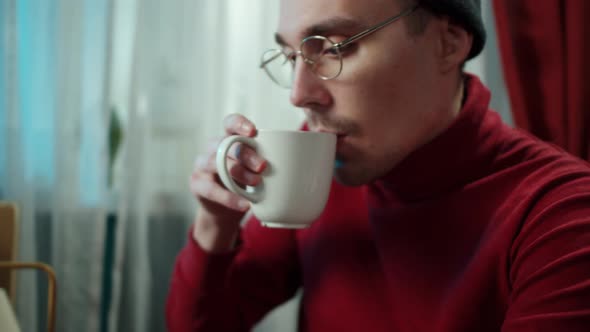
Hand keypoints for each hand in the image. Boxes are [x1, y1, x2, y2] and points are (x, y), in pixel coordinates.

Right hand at [190, 114, 266, 251]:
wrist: (224, 210)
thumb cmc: (246, 184)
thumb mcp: (257, 170)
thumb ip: (271, 161)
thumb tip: (313, 161)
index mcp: (228, 138)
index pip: (230, 123)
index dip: (239, 123)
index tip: (254, 131)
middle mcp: (213, 148)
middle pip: (226, 144)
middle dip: (247, 154)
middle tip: (264, 166)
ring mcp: (202, 165)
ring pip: (217, 163)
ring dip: (239, 173)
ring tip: (257, 184)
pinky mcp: (197, 184)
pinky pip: (213, 189)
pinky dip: (230, 198)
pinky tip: (245, 204)